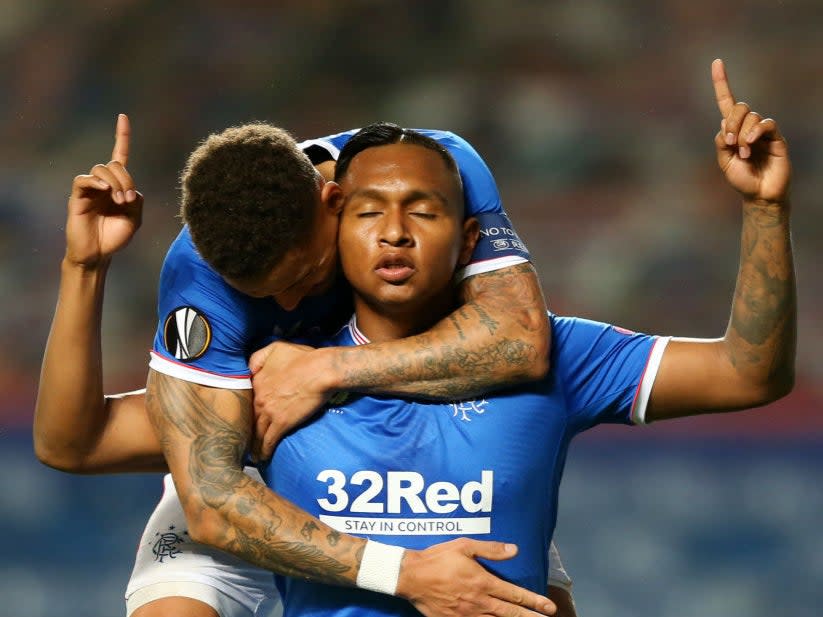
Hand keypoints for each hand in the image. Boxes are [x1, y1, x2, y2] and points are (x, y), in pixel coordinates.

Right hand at [65, 114, 142, 267]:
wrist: (98, 254)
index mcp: (118, 184)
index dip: (122, 136)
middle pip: (115, 164)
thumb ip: (137, 199)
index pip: (120, 155)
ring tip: (119, 200)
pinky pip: (84, 179)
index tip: (123, 116)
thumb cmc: (115, 236)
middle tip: (127, 199)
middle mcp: (103, 182)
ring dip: (116, 182)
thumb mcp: (135, 217)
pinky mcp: (78, 196)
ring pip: (102, 169)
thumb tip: (128, 188)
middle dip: (126, 178)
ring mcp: (90, 188)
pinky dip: (97, 182)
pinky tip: (105, 190)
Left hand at [249, 340, 334, 459]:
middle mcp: (259, 398)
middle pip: (248, 419)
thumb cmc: (304, 357)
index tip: (242, 419)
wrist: (321, 370)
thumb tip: (250, 368)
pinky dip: (265, 450)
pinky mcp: (282, 423)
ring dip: (253, 445)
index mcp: (257, 381)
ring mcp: (269, 412)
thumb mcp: (276, 348)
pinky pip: (269, 440)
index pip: (246, 400)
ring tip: (252, 454)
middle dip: (246, 431)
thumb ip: (259, 356)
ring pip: (256, 432)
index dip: (244, 411)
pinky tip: (263, 458)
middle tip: (244, 441)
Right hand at [397, 539, 555, 616]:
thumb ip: (490, 549)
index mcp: (482, 582)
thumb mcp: (464, 546)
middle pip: (510, 613)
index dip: (533, 601)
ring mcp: (466, 615)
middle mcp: (478, 601)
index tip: (548, 607)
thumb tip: (514, 550)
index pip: (514, 593)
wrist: (411, 576)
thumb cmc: (437, 558)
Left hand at [712, 59, 790, 204]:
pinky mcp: (776, 137)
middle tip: (729, 143)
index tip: (717, 62)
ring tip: (743, 154)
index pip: (726, 102)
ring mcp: (762, 131)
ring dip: (742, 135)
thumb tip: (724, 123)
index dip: (721, 82)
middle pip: (738, 107)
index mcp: (732, 130)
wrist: (759, 195)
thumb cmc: (742, 179)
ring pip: (750, 117)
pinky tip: (750, 145)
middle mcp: (747, 126)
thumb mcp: (723, 161)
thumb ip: (721, 141)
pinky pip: (765, 123)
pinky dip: (754, 132)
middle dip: (731, 123)